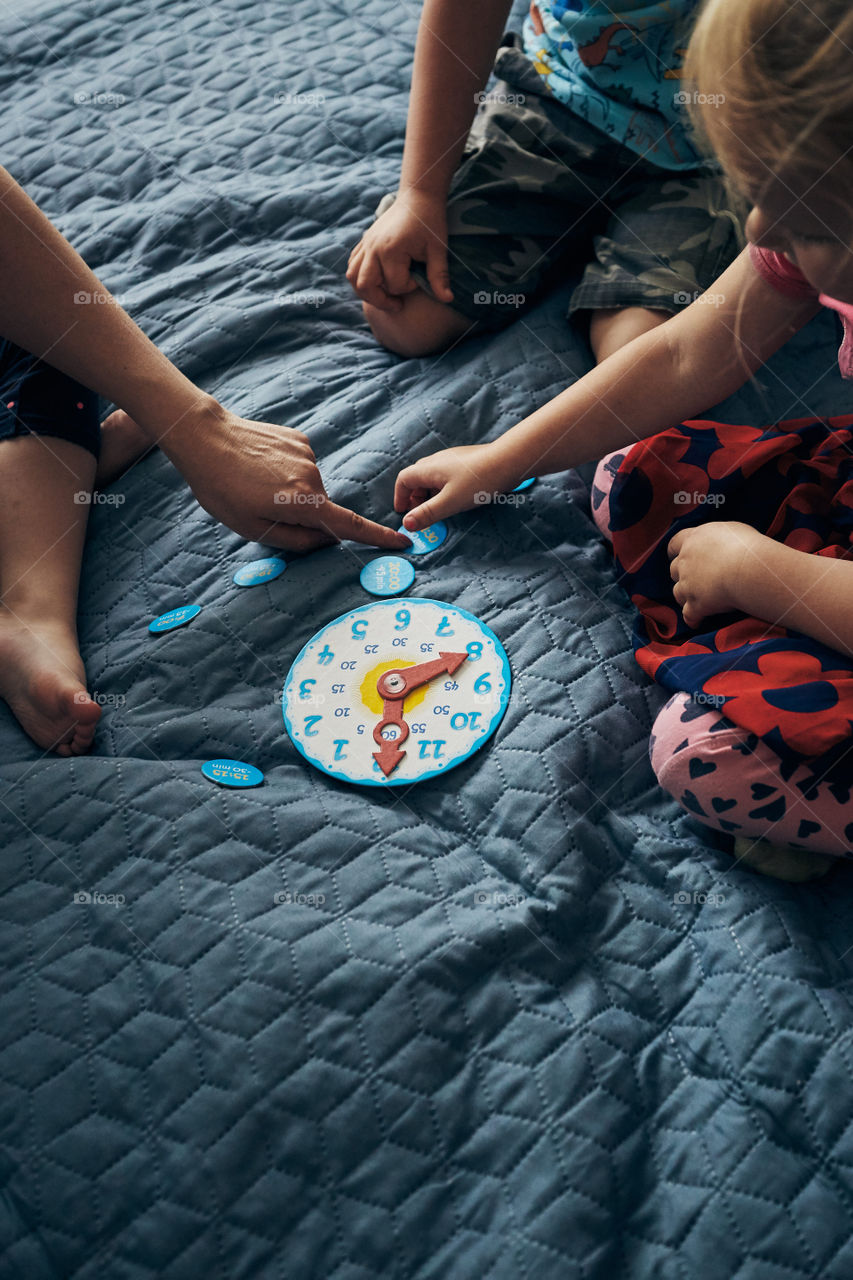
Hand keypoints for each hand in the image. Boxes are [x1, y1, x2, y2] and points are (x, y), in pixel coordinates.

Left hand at [162, 401, 411, 553]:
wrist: (205, 437)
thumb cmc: (221, 489)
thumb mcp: (252, 528)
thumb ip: (295, 540)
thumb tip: (327, 540)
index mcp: (302, 503)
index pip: (349, 526)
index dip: (378, 537)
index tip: (402, 541)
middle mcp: (312, 477)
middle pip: (320, 508)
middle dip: (300, 514)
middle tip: (260, 507)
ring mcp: (307, 455)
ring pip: (309, 487)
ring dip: (289, 491)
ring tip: (254, 482)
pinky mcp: (300, 439)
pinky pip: (301, 466)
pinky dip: (286, 471)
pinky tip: (260, 464)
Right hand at [346, 189, 453, 312]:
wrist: (418, 198)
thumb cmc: (430, 222)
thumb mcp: (438, 250)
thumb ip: (439, 276)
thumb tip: (448, 299)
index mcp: (391, 250)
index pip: (395, 285)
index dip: (409, 287)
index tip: (419, 275)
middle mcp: (373, 248)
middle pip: (365, 286)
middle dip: (381, 300)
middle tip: (398, 304)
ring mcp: (366, 244)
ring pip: (353, 277)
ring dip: (366, 291)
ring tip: (384, 295)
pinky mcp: (364, 242)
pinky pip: (353, 265)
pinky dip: (360, 277)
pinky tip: (377, 280)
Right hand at [394, 442, 520, 531]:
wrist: (508, 461)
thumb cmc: (479, 481)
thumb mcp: (450, 502)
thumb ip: (428, 513)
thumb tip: (406, 523)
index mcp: (429, 468)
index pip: (404, 479)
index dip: (400, 496)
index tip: (402, 512)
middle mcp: (437, 460)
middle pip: (417, 477)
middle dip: (414, 496)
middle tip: (420, 514)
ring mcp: (452, 459)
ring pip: (432, 476)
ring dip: (429, 493)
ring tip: (438, 509)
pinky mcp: (465, 462)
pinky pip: (446, 475)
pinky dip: (442, 488)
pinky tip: (455, 498)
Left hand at [667, 521, 768, 627]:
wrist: (749, 569)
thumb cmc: (747, 546)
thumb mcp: (731, 530)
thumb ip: (717, 537)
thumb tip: (722, 541)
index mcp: (693, 540)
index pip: (674, 543)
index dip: (675, 551)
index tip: (676, 554)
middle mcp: (685, 561)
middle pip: (674, 569)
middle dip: (682, 575)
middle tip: (695, 579)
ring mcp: (688, 584)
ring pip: (678, 593)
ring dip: (685, 597)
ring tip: (697, 601)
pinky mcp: (696, 604)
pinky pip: (689, 615)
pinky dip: (692, 619)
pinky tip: (697, 622)